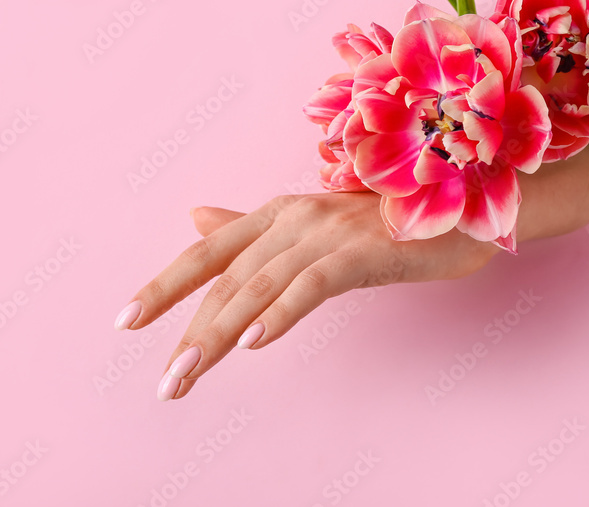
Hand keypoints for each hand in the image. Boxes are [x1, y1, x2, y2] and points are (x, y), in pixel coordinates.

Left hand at [114, 192, 501, 400]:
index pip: (210, 252)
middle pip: (229, 279)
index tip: (128, 321)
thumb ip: (254, 231)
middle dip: (190, 331)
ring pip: (260, 286)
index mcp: (279, 213)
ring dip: (220, 333)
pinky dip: (282, 311)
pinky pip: (313, 284)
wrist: (460, 206)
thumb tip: (196, 220)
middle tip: (165, 382)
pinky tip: (255, 341)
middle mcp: (295, 217)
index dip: (167, 285)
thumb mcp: (315, 226)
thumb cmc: (389, 222)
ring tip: (187, 375)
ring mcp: (328, 231)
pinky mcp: (362, 250)